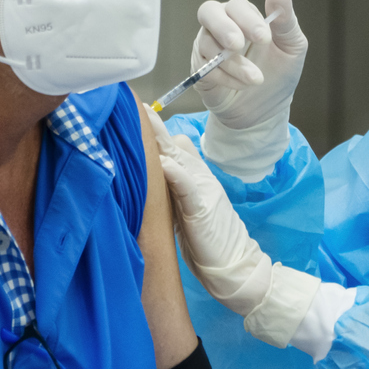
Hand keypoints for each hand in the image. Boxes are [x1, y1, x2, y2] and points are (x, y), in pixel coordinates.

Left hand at [147, 108, 319, 347]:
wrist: (235, 265)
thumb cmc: (209, 242)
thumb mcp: (188, 210)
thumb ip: (176, 190)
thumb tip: (158, 172)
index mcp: (194, 177)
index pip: (172, 147)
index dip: (154, 131)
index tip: (133, 113)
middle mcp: (199, 176)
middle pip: (172, 144)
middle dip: (153, 125)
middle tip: (133, 103)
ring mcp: (202, 189)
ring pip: (178, 157)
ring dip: (159, 138)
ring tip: (142, 118)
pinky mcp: (202, 207)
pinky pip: (187, 185)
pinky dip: (175, 172)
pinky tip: (162, 162)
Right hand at [192, 0, 305, 130]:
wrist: (266, 110)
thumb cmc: (279, 73)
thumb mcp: (291, 47)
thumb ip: (285, 19)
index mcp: (245, 17)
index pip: (237, 6)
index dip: (247, 19)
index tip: (264, 37)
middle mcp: (222, 26)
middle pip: (208, 11)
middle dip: (223, 28)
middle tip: (238, 45)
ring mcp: (208, 47)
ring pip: (207, 45)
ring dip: (232, 63)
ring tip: (255, 79)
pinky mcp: (200, 70)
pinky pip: (203, 68)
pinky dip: (225, 77)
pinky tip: (242, 85)